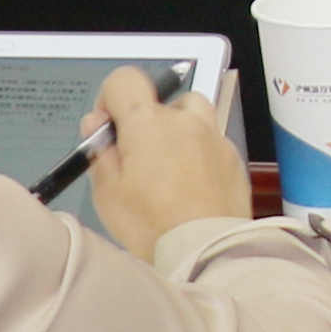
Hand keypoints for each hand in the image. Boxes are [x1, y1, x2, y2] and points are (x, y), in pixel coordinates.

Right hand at [82, 64, 252, 258]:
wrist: (205, 251)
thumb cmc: (151, 225)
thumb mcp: (107, 192)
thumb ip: (100, 150)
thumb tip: (97, 123)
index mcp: (148, 123)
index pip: (124, 80)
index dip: (111, 99)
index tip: (109, 128)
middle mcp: (185, 120)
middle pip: (162, 100)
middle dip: (147, 122)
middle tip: (138, 160)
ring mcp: (214, 137)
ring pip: (193, 115)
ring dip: (178, 130)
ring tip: (167, 169)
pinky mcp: (233, 158)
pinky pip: (211, 142)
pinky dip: (199, 153)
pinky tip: (190, 186)